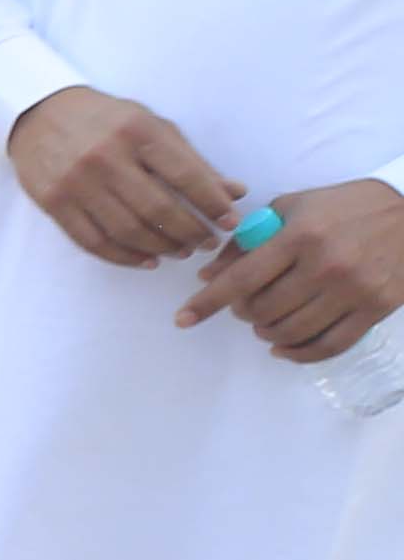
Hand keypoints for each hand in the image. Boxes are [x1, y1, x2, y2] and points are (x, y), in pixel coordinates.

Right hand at [6, 86, 245, 268]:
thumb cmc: (106, 119)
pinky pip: (93, 241)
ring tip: (181, 251)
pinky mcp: (54, 202)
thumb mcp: (153, 127)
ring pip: (127, 230)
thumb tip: (234, 193)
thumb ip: (191, 161)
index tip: (230, 222)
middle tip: (207, 243)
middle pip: (158, 209)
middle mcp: (106, 157)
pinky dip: (124, 257)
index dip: (213, 204)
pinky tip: (146, 260)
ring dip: (161, 247)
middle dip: (190, 232)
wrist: (39, 112)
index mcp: (138, 132)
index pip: (186, 176)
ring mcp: (76, 182)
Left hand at [180, 179, 403, 360]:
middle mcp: (326, 265)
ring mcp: (354, 290)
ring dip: (266, 332)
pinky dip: (298, 353)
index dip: (208, 302)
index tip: (183, 318)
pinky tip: (283, 347)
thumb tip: (209, 274)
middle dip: (242, 313)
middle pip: (263, 309)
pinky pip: (329, 346)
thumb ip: (249, 239)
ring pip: (291, 331)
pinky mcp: (376, 308)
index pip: (242, 278)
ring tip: (264, 322)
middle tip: (243, 306)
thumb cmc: (345, 206)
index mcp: (300, 235)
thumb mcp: (293, 207)